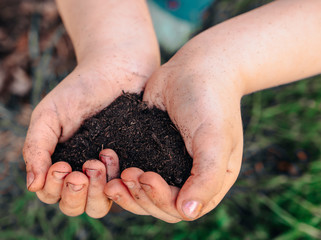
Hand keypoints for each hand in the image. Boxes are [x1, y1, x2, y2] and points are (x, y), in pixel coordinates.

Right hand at [23, 49, 157, 216]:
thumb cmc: (79, 90)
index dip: (54, 188)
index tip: (62, 167)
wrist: (116, 70)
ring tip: (100, 159)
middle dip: (76, 193)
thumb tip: (31, 186)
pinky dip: (118, 182)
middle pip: (75, 206)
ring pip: (99, 206)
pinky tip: (114, 155)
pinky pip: (125, 190)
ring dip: (96, 190)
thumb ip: (36, 147)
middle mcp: (83, 172)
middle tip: (83, 168)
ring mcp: (108, 172)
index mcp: (60, 163)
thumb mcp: (49, 116)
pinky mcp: (132, 165)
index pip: (50, 194)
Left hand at [105, 36, 243, 221]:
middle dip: (138, 197)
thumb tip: (188, 213)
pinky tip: (106, 163)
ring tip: (111, 178)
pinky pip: (133, 169)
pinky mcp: (150, 149)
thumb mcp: (215, 139)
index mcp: (209, 181)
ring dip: (125, 190)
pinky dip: (119, 173)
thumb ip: (207, 177)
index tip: (145, 176)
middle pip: (158, 205)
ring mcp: (167, 164)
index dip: (160, 201)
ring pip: (142, 192)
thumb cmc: (211, 101)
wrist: (197, 67)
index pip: (181, 209)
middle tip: (122, 178)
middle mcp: (188, 177)